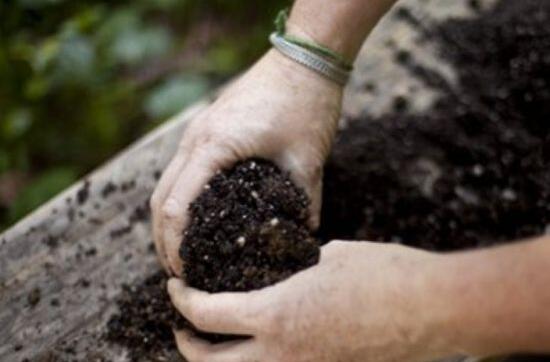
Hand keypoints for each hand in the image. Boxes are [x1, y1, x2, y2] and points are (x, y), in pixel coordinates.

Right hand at [150, 49, 342, 274]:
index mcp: (213, 147)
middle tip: (178, 271)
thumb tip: (305, 238)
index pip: (175, 208)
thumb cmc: (306, 103)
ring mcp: (198, 130)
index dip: (174, 246)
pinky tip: (196, 212)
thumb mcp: (308, 159)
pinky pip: (181, 168)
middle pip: (159, 198)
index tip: (184, 273)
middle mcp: (196, 138)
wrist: (305, 57)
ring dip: (167, 217)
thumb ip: (306, 203)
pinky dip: (179, 195)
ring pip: (166, 182)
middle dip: (162, 238)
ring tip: (180, 249)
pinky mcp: (207, 126)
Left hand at [167, 241, 454, 361]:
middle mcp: (281, 355)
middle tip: (184, 327)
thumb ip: (297, 269)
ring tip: (217, 344)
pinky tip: (264, 347)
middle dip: (187, 345)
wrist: (432, 310)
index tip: (176, 288)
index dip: (183, 301)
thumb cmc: (384, 274)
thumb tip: (287, 272)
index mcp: (276, 316)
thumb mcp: (330, 258)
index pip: (206, 316)